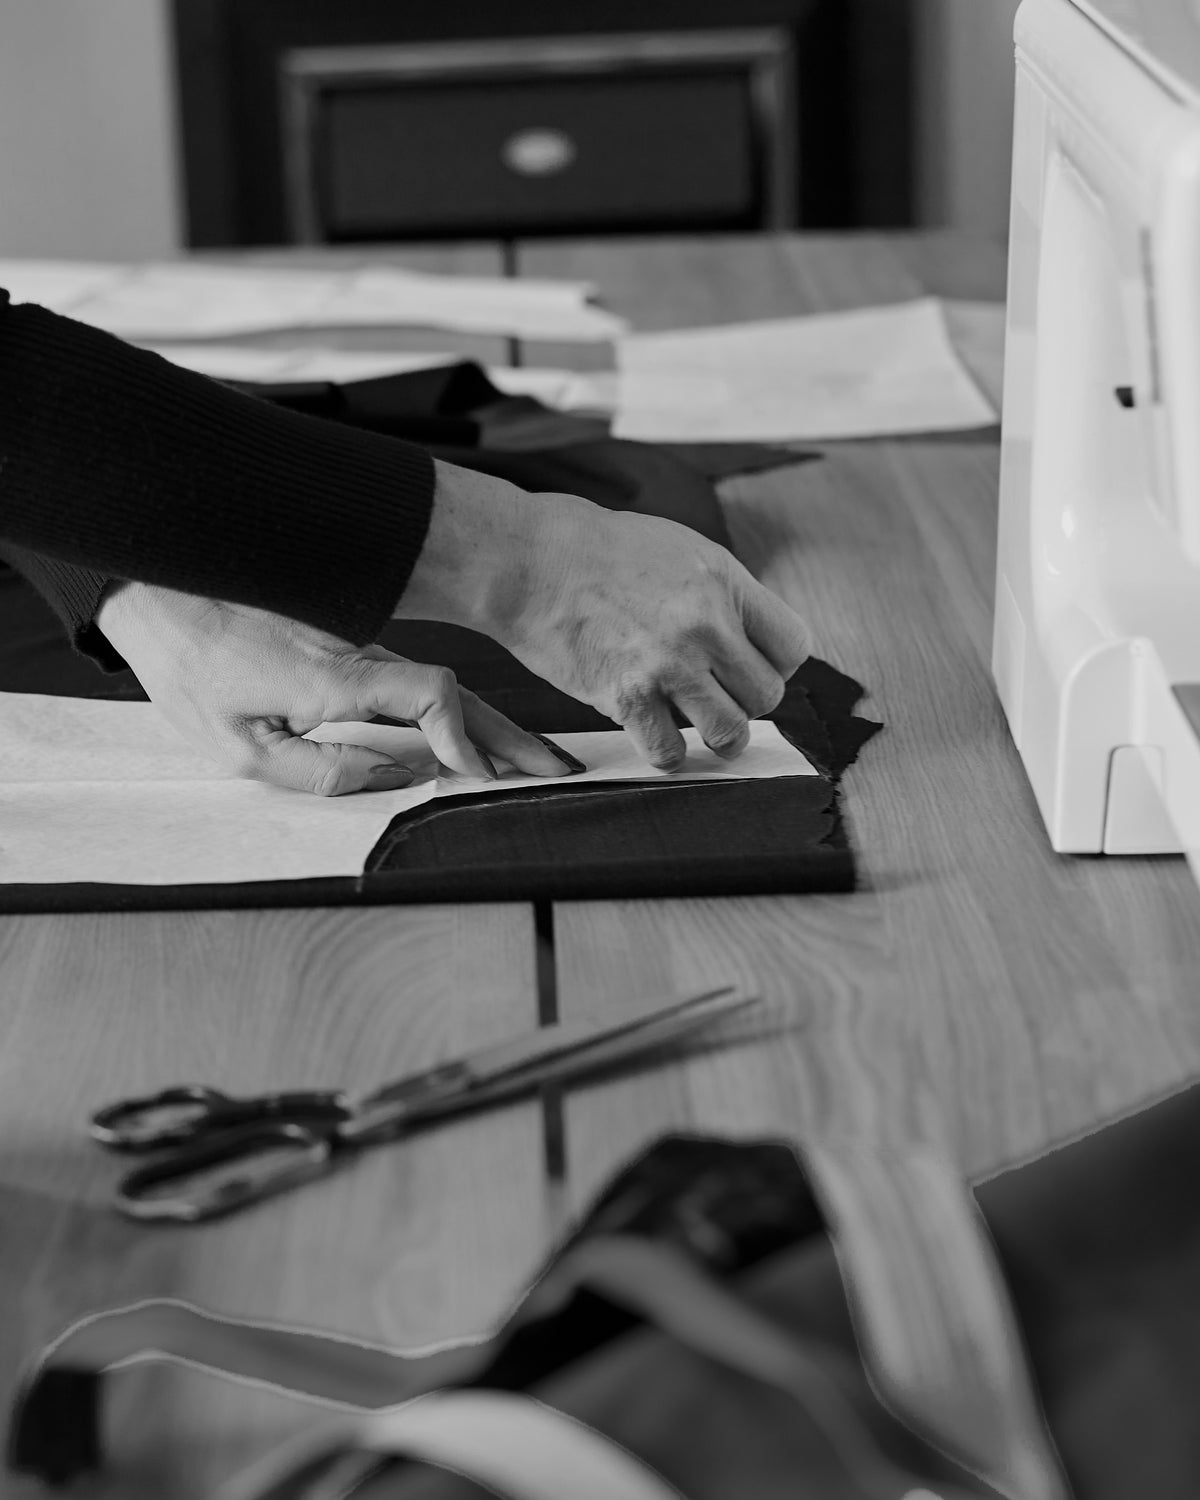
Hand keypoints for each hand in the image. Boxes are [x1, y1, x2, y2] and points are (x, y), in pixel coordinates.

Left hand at [97, 582, 571, 794]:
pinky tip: (479, 736)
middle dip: (512, 738)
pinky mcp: (354, 648)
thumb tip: (389, 781)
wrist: (161, 588)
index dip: (464, 736)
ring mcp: (362, 648)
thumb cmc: (191, 668)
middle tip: (558, 771)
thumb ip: (317, 770)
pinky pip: (421, 684)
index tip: (475, 777)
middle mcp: (361, 655)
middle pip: (459, 695)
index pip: (433, 695)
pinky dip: (462, 714)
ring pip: (446, 689)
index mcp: (335, 676)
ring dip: (495, 727)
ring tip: (536, 761)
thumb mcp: (236, 743)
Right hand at [397, 463, 809, 770]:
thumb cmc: (601, 553)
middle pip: (767, 695)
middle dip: (744, 700)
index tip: (746, 667)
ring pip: (731, 732)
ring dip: (718, 736)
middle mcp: (704, 623)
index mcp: (724, 581)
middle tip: (714, 693)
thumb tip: (753, 644)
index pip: (793, 646)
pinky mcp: (627, 697)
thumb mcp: (681, 550)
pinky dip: (667, 752)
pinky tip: (654, 732)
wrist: (531, 560)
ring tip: (698, 726)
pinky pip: (670, 752)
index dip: (773, 663)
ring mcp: (667, 664)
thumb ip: (724, 595)